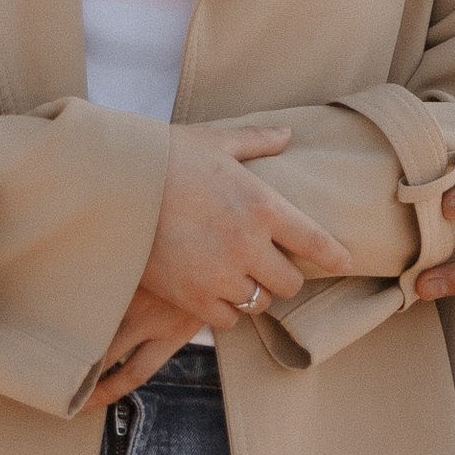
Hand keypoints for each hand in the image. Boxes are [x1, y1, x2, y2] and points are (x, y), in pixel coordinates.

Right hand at [87, 130, 350, 411]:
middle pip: (291, 282)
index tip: (345, 262)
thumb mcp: (213, 141)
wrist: (109, 186)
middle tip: (273, 265)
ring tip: (240, 278)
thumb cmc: (162, 156)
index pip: (315, 241)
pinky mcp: (191, 298)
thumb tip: (286, 134)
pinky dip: (226, 311)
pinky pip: (227, 320)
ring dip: (254, 292)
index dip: (334, 255)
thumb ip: (255, 140)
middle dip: (284, 274)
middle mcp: (247, 244)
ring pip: (259, 303)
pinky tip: (215, 293)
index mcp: (261, 204)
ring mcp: (219, 275)